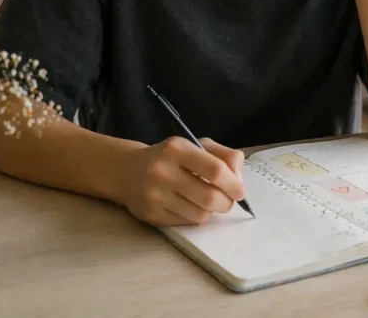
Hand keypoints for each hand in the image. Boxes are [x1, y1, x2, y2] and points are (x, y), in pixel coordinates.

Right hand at [117, 136, 244, 225]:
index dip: (233, 184)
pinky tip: (190, 206)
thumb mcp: (197, 146)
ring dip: (211, 211)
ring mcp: (154, 195)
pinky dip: (195, 216)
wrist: (128, 171)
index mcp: (177, 149)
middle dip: (226, 202)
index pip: (215, 170)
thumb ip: (224, 156)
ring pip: (200, 214)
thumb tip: (238, 179)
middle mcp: (163, 171)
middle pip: (209, 197)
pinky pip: (186, 222)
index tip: (240, 191)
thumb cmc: (171, 157)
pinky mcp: (151, 214)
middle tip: (228, 201)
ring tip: (208, 202)